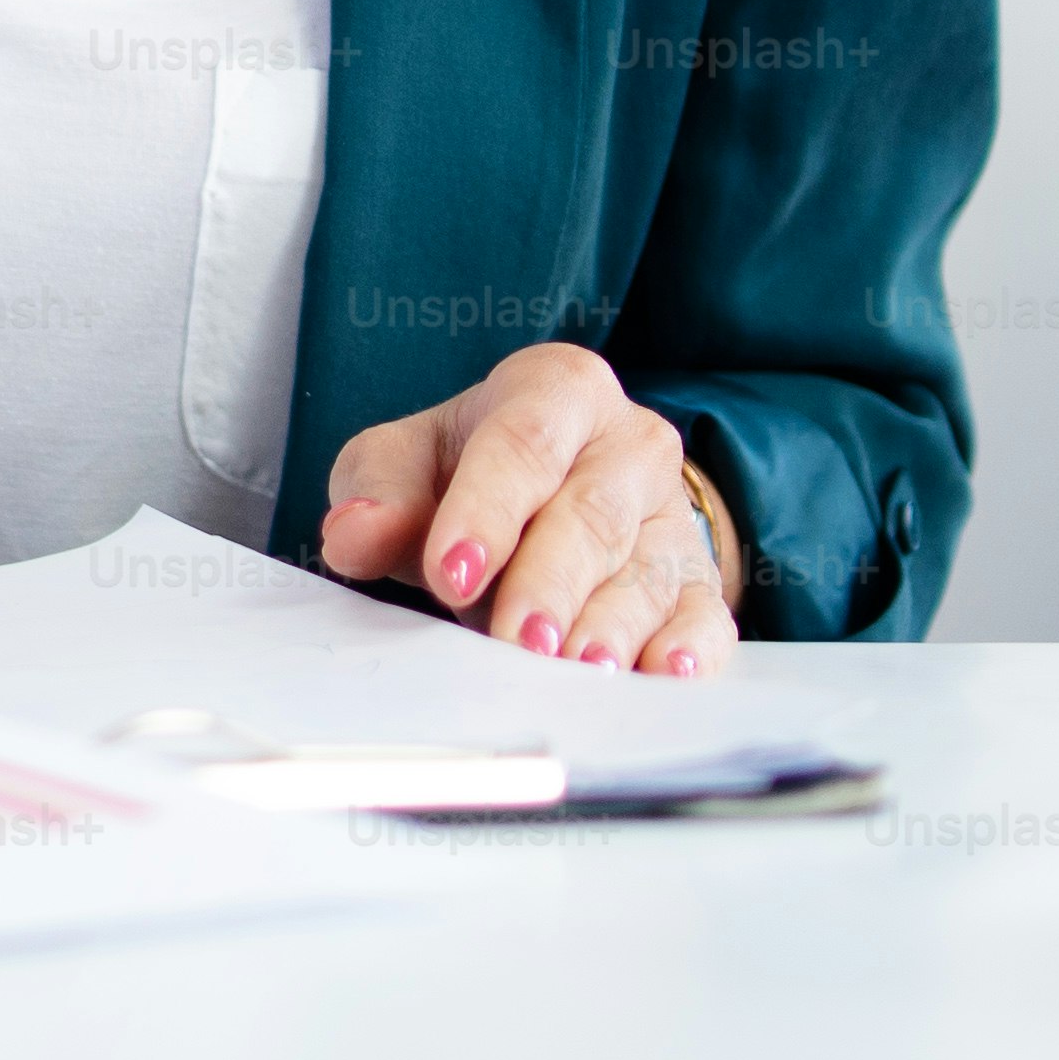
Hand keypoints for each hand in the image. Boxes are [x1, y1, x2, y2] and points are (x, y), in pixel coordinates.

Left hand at [316, 342, 737, 676]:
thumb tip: (355, 532)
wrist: (557, 486)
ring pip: (648, 570)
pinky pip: (704, 613)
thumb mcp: (408, 460)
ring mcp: (672, 514)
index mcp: (557, 389)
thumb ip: (379, 492)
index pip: (524, 442)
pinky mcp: (699, 578)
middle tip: (516, 637)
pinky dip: (688, 646)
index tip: (453, 571)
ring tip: (578, 667)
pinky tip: (666, 670)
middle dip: (551, 580)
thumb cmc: (471, 470)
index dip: (487, 508)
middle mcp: (628, 443)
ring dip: (612, 624)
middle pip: (591, 512)